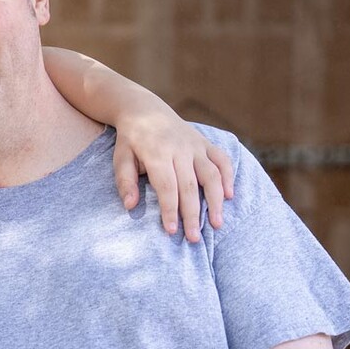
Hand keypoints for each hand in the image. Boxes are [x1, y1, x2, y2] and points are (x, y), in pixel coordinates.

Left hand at [113, 115, 234, 242]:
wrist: (144, 109)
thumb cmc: (131, 140)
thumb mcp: (120, 157)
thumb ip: (125, 181)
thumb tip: (130, 206)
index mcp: (157, 153)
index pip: (167, 187)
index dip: (170, 210)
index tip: (171, 230)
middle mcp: (179, 149)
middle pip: (190, 186)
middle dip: (193, 214)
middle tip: (194, 239)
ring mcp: (195, 145)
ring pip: (211, 174)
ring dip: (216, 200)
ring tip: (217, 224)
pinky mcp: (205, 143)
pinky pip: (222, 159)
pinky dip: (229, 176)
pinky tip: (229, 196)